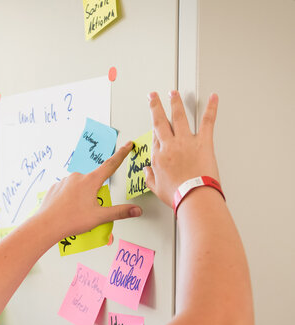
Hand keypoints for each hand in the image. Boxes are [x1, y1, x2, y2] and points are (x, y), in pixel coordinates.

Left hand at [38, 141, 141, 239]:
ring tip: (76, 212)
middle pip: (93, 181)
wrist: (46, 225)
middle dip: (94, 193)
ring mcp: (64, 181)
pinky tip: (67, 210)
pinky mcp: (55, 187)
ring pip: (79, 186)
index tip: (127, 145)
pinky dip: (69, 199)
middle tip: (88, 210)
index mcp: (90, 181)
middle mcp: (77, 177)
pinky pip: (66, 190)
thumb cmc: (71, 220)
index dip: (121, 154)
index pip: (111, 164)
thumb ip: (120, 212)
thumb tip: (137, 210)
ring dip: (81, 196)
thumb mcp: (99, 217)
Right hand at [143, 91, 219, 206]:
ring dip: (176, 102)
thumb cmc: (178, 194)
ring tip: (173, 93)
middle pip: (160, 121)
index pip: (154, 137)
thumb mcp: (156, 188)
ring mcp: (186, 142)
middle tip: (153, 96)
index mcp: (158, 156)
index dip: (154, 128)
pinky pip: (207, 121)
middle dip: (156, 106)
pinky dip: (211, 108)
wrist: (194, 196)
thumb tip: (146, 171)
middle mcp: (170, 145)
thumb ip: (149, 178)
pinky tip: (213, 98)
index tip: (154, 122)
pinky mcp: (203, 142)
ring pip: (179, 116)